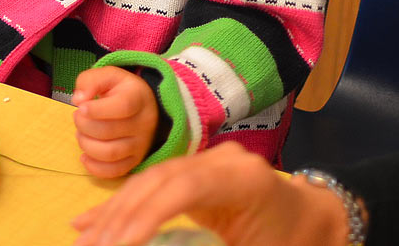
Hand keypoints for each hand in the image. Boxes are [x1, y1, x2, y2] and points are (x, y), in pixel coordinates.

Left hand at [72, 66, 158, 178]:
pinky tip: (84, 156)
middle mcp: (144, 123)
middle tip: (76, 117)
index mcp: (138, 98)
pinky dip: (95, 168)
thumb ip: (90, 81)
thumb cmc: (121, 90)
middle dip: (85, 126)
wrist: (143, 106)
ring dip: (87, 145)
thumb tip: (79, 99)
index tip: (80, 107)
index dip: (97, 110)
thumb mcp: (108, 76)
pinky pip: (115, 171)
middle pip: (110, 131)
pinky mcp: (135, 161)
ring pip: (111, 153)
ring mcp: (141, 144)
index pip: (122, 107)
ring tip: (80, 134)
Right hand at [72, 140, 350, 245]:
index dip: (146, 216)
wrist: (318, 223)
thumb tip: (162, 245)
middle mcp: (222, 161)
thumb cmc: (294, 244)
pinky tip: (89, 222)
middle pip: (159, 180)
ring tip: (80, 240)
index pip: (184, 187)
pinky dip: (123, 207)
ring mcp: (208, 162)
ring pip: (149, 181)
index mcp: (244, 179)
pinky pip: (153, 186)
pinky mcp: (196, 174)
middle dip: (119, 217)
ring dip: (113, 213)